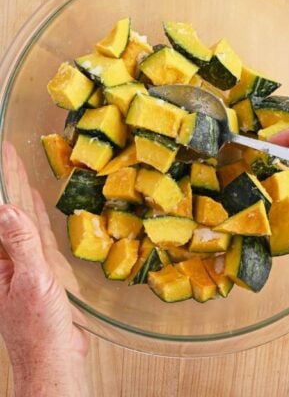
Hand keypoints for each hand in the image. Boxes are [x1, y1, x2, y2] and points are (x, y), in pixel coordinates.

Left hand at [0, 144, 88, 396]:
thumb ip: (21, 243)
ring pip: (22, 224)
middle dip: (8, 183)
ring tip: (18, 171)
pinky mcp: (39, 277)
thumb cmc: (41, 329)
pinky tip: (35, 211)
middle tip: (9, 153)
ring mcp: (23, 268)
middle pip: (8, 213)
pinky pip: (36, 239)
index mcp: (0, 262)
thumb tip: (6, 208)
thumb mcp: (34, 280)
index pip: (2, 211)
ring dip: (20, 196)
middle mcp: (8, 261)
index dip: (5, 180)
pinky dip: (35, 220)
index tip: (5, 152)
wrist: (55, 362)